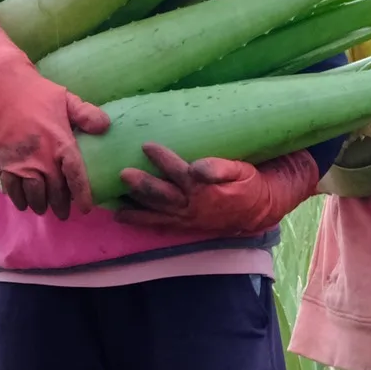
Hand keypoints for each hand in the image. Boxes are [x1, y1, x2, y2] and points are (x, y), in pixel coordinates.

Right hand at [0, 0, 109, 217]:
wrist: (3, 89)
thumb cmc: (39, 94)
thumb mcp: (68, 99)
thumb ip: (86, 114)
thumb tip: (106, 127)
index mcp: (62, 143)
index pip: (76, 177)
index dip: (82, 195)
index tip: (86, 208)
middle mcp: (44, 158)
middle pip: (56, 192)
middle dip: (61, 206)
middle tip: (64, 213)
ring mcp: (23, 163)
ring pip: (34, 195)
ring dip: (40, 205)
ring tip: (45, 209)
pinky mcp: (6, 163)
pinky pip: (13, 190)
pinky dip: (19, 200)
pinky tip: (24, 204)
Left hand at [116, 143, 318, 234]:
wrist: (257, 209)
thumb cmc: (248, 184)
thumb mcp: (242, 171)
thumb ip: (220, 168)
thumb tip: (198, 167)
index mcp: (205, 190)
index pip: (180, 172)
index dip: (163, 159)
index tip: (146, 145)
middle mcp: (192, 206)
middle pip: (162, 196)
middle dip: (142, 186)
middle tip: (123, 174)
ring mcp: (186, 218)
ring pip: (156, 214)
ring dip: (134, 210)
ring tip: (113, 205)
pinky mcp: (184, 225)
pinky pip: (158, 224)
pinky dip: (140, 222)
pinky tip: (122, 216)